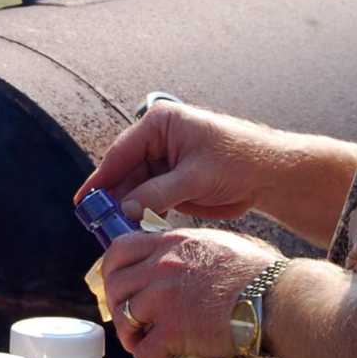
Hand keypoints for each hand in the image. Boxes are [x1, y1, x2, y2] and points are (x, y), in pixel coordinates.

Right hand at [77, 101, 288, 223]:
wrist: (274, 174)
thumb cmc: (240, 161)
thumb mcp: (195, 178)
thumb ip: (157, 194)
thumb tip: (125, 210)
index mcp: (160, 124)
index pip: (121, 152)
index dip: (100, 179)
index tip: (83, 202)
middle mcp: (158, 140)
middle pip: (125, 172)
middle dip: (113, 199)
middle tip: (97, 225)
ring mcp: (166, 162)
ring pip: (135, 188)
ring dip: (128, 210)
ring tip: (114, 232)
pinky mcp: (174, 181)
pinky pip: (150, 199)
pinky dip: (144, 214)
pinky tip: (136, 230)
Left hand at [102, 227, 281, 357]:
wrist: (278, 300)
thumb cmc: (261, 274)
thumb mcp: (220, 243)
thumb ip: (194, 248)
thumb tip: (188, 259)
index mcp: (171, 242)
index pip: (118, 250)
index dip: (112, 272)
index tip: (119, 287)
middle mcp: (161, 267)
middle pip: (115, 287)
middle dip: (118, 308)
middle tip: (134, 323)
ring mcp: (164, 298)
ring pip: (124, 320)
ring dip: (132, 338)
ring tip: (147, 346)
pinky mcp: (174, 331)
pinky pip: (144, 352)